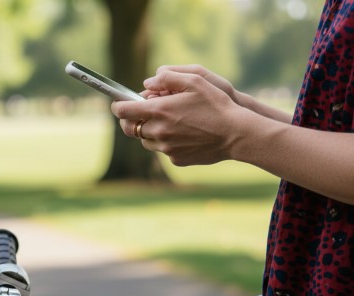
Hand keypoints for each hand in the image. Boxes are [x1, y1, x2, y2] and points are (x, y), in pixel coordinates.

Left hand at [112, 66, 246, 165]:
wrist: (236, 134)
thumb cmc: (217, 104)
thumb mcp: (195, 80)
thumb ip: (167, 77)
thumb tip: (147, 83)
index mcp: (159, 111)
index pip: (123, 111)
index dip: (118, 106)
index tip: (118, 103)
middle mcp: (159, 132)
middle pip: (130, 129)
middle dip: (130, 120)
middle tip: (138, 112)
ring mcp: (167, 148)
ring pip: (145, 141)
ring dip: (149, 131)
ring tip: (165, 121)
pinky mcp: (176, 159)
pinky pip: (163, 150)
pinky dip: (166, 142)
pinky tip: (182, 134)